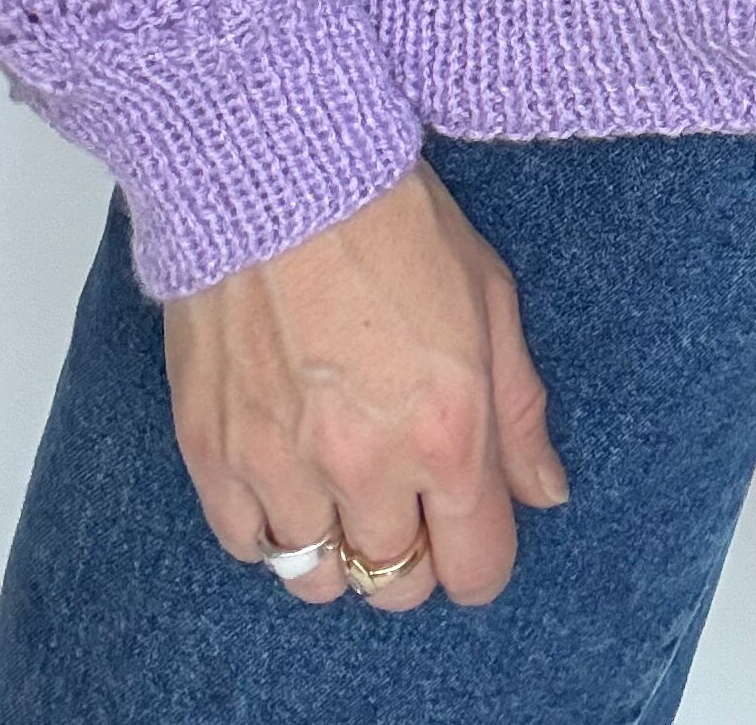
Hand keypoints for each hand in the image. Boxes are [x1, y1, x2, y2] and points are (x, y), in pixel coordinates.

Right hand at [162, 156, 568, 611]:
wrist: (276, 169)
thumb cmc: (389, 217)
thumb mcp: (489, 297)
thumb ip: (518, 410)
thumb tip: (545, 492)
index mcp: (447, 432)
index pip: (475, 568)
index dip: (481, 557)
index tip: (472, 529)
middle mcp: (364, 466)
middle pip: (394, 585)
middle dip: (412, 556)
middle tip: (407, 501)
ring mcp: (279, 465)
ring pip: (314, 576)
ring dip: (337, 544)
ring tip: (342, 487)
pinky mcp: (211, 451)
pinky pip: (245, 543)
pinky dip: (269, 524)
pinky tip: (287, 474)